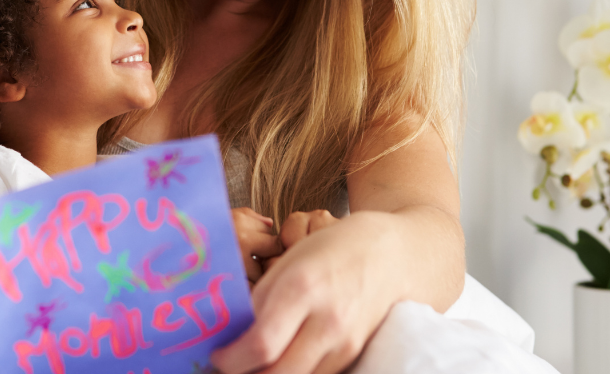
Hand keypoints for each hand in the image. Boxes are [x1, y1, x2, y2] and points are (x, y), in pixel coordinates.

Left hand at [211, 211, 400, 373]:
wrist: (391, 254)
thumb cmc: (333, 249)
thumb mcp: (289, 261)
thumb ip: (261, 299)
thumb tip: (230, 333)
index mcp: (303, 287)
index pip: (261, 344)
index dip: (231, 358)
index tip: (217, 354)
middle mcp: (327, 320)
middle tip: (230, 364)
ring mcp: (345, 342)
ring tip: (253, 361)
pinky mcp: (354, 354)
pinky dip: (294, 373)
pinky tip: (283, 358)